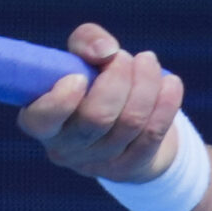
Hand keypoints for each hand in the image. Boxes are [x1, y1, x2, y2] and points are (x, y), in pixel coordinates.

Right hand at [16, 23, 184, 184]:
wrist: (126, 126)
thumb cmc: (94, 83)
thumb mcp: (82, 57)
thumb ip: (86, 41)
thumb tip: (105, 51)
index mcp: (40, 121)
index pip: (42, 119)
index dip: (62, 99)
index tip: (80, 76)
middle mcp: (64, 148)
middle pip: (96, 118)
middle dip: (118, 78)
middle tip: (125, 57)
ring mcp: (97, 164)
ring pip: (129, 122)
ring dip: (146, 84)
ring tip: (148, 62)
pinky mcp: (129, 169)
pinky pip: (152, 134)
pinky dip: (166, 103)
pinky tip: (171, 83)